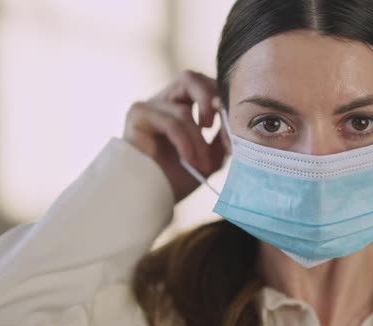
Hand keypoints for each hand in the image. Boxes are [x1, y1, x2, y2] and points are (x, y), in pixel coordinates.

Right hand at [123, 70, 226, 202]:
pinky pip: (170, 123)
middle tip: (215, 127)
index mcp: (182, 103)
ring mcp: (148, 106)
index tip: (234, 130)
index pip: (205, 85)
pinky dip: (185, 143)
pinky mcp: (137, 116)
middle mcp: (163, 100)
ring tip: (203, 164)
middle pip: (189, 78)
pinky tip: (190, 161)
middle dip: (209, 100)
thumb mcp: (210, 156)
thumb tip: (235, 122)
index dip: (221, 100)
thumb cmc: (178, 179)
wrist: (151, 199)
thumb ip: (221, 136)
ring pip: (182, 110)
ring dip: (198, 141)